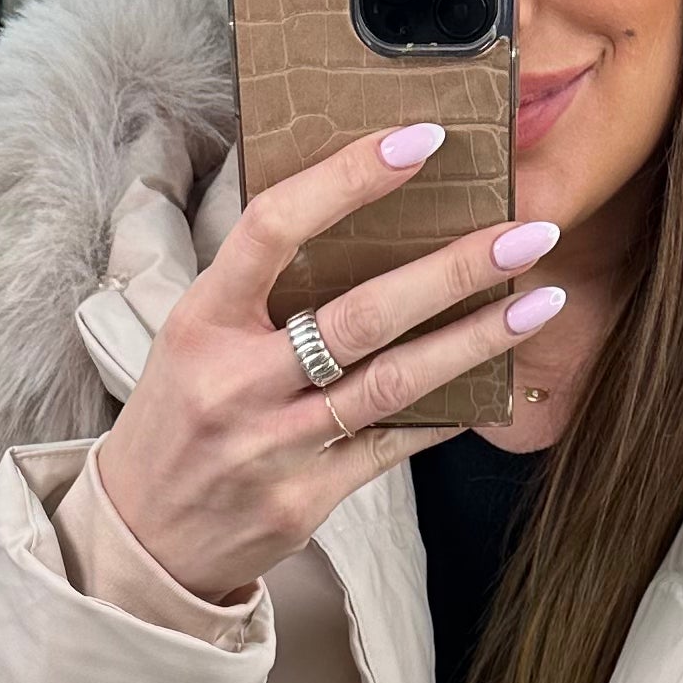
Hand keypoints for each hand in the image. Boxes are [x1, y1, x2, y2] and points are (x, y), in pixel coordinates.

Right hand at [91, 120, 564, 604]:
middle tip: (527, 234)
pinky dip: (445, 414)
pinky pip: (391, 446)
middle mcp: (236, 382)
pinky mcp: (305, 500)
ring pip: (392, 384)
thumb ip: (256, 288)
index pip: (274, 228)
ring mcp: (273, 446)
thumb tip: (346, 215)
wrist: (143, 541)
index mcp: (201, 322)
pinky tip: (493, 386)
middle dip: (452, 270)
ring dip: (474, 341)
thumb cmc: (178, 420)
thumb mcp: (190, 339)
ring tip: (538, 305)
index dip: (347, 178)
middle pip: (360, 315)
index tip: (420, 141)